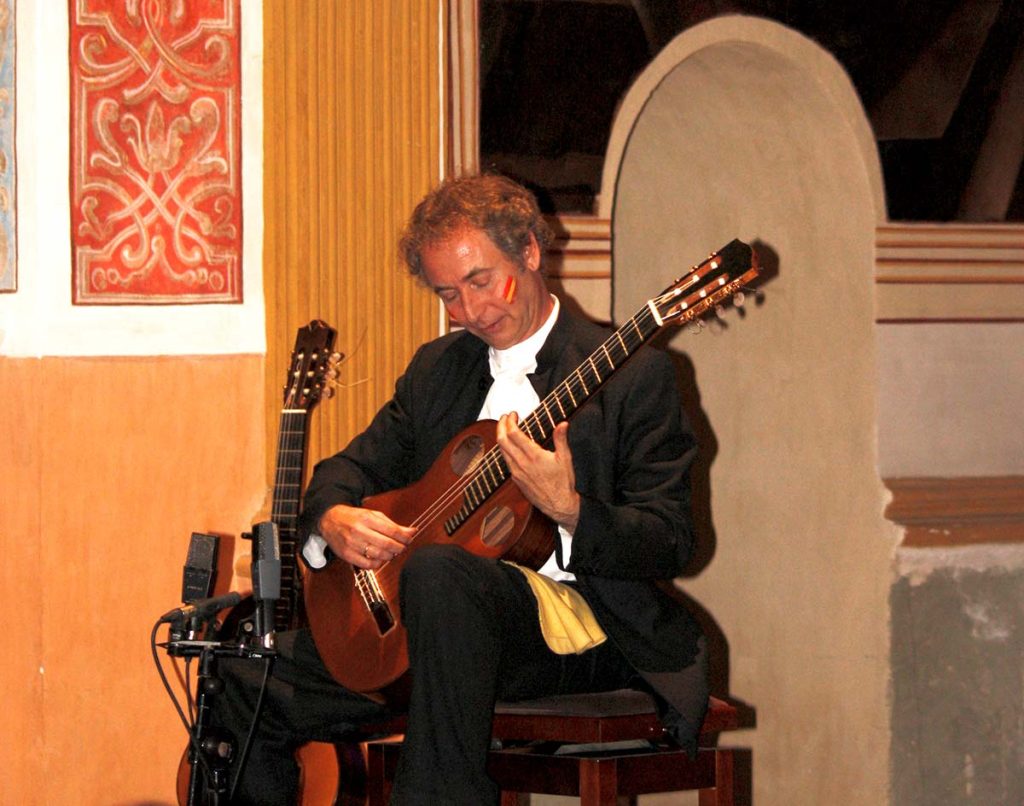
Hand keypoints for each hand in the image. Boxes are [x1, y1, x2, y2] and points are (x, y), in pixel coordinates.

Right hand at [318, 504, 415, 568]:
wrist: (330, 520)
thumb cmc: (354, 517)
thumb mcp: (373, 515)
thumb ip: (392, 524)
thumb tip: (412, 532)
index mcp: (367, 518)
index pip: (392, 530)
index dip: (404, 537)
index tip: (409, 539)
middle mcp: (359, 531)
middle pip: (387, 544)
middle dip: (399, 548)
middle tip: (402, 547)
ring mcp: (351, 544)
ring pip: (378, 555)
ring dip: (390, 556)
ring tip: (392, 552)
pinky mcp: (346, 555)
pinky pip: (367, 565)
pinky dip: (378, 564)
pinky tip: (380, 558)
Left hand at [496, 413, 579, 532]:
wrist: (558, 504)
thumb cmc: (563, 483)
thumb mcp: (565, 458)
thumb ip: (561, 439)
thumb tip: (563, 424)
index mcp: (534, 456)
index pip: (514, 434)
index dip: (510, 421)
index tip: (513, 414)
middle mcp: (522, 463)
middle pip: (502, 440)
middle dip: (501, 426)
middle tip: (505, 417)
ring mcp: (516, 472)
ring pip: (501, 451)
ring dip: (501, 437)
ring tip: (505, 428)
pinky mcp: (516, 479)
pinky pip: (505, 461)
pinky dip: (505, 449)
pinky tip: (510, 446)